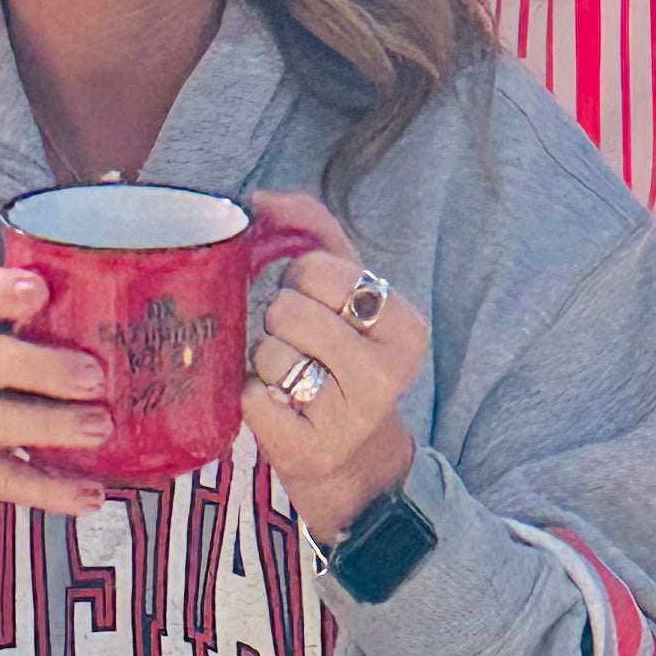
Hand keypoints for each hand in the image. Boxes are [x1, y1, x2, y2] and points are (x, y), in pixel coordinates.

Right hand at [0, 265, 111, 548]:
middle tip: (95, 377)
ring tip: (101, 428)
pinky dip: (54, 490)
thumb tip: (130, 315)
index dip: (0, 291)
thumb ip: (33, 332)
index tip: (40, 289)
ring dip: (52, 425)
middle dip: (41, 367)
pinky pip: (10, 482)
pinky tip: (93, 494)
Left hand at [241, 191, 426, 546]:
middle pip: (286, 309)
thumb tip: (260, 199)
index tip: (319, 307)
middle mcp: (387, 373)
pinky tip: (281, 410)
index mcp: (405, 325)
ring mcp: (350, 418)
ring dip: (266, 363)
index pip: (315, 268)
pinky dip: (252, 398)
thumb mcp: (344, 289)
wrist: (350, 456)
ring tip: (293, 381)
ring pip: (268, 353)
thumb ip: (312, 229)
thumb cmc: (341, 355)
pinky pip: (251, 398)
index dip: (300, 281)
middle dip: (280, 322)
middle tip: (302, 347)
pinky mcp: (310, 451)